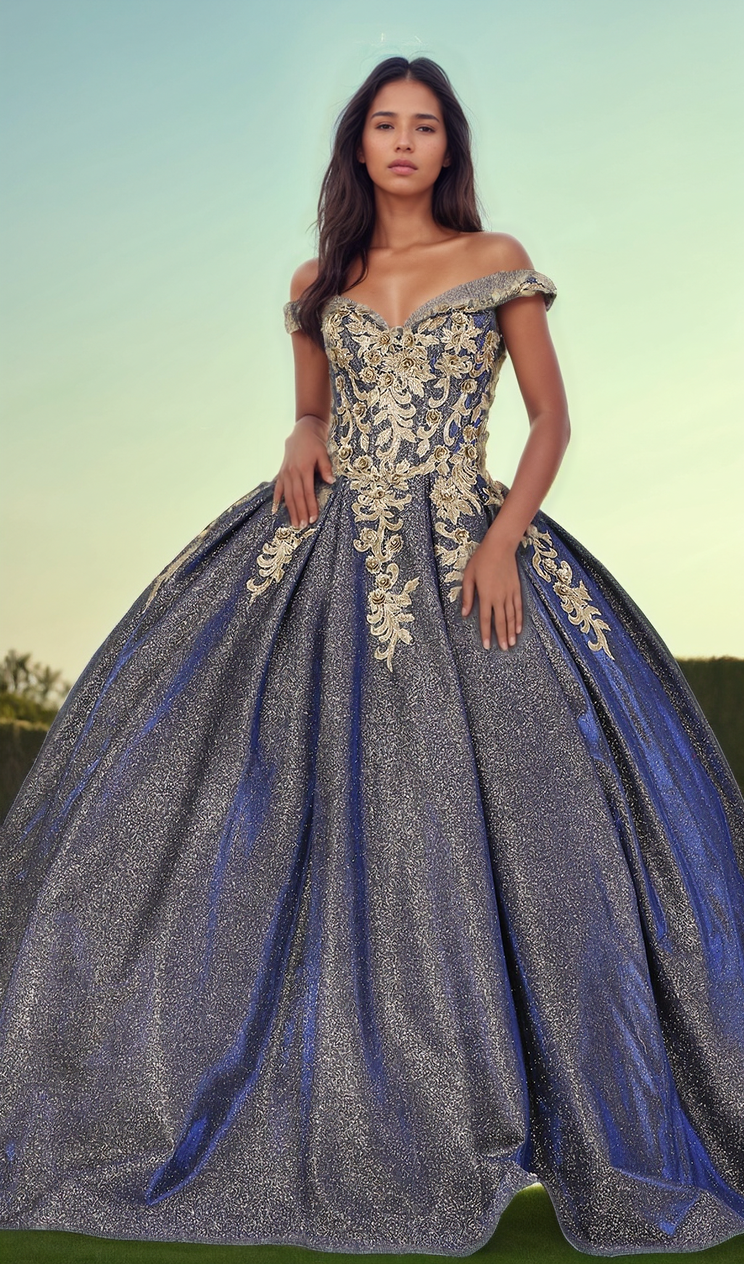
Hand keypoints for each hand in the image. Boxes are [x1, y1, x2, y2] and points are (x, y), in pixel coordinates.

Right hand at [272, 419, 335, 527]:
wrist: (303, 431)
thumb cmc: (315, 443)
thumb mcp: (323, 453)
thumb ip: (326, 468)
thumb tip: (331, 481)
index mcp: (304, 468)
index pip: (307, 492)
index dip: (310, 506)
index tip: (313, 518)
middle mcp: (292, 472)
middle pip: (296, 496)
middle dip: (300, 512)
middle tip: (303, 526)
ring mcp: (285, 473)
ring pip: (288, 495)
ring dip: (291, 510)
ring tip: (294, 523)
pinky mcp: (281, 472)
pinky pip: (278, 488)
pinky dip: (277, 499)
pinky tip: (276, 510)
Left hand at [461, 533, 522, 650]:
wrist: (500, 547)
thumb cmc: (481, 560)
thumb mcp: (468, 577)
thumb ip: (467, 596)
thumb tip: (465, 614)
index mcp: (486, 595)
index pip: (486, 619)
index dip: (486, 634)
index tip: (487, 646)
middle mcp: (499, 597)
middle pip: (501, 621)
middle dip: (502, 637)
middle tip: (504, 650)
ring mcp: (509, 593)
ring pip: (511, 617)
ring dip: (511, 631)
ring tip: (511, 643)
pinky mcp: (516, 589)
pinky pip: (518, 607)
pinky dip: (518, 619)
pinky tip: (518, 628)